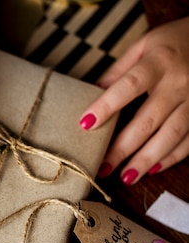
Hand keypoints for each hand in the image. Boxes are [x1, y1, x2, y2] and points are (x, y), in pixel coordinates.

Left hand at [79, 16, 188, 184]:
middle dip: (123, 147)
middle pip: (149, 120)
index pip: (129, 85)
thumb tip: (92, 92)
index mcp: (159, 62)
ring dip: (147, 159)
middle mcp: (179, 83)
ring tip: (126, 176)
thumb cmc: (176, 41)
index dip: (107, 105)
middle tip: (103, 166)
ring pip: (171, 135)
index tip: (86, 123)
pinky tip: (153, 169)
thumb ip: (119, 70)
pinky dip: (172, 157)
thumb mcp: (145, 45)